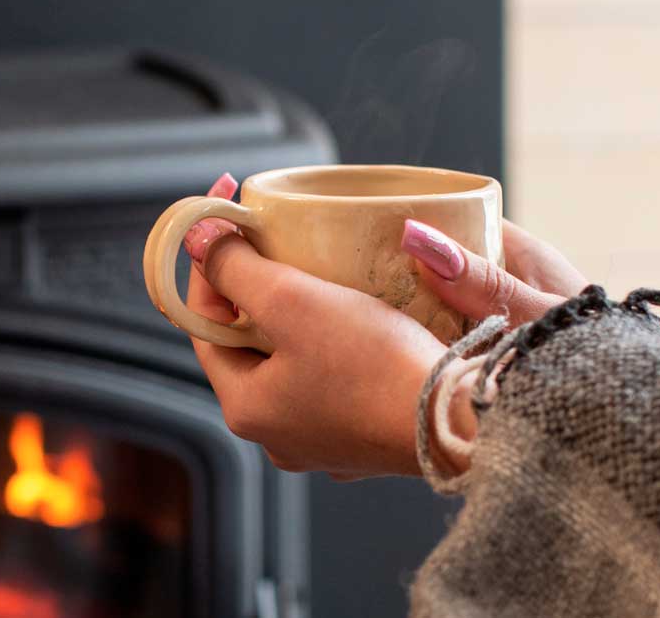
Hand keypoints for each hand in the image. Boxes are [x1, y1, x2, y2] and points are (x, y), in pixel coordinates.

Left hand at [184, 174, 586, 478]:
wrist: (463, 421)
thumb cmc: (375, 365)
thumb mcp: (293, 302)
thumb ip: (236, 268)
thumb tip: (196, 240)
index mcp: (246, 409)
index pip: (205, 323)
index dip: (209, 264)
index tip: (224, 217)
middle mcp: (277, 435)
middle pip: (248, 343)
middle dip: (256, 288)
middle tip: (273, 239)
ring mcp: (323, 440)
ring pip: (294, 360)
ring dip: (300, 314)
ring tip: (319, 270)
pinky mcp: (366, 435)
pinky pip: (335, 376)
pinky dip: (337, 341)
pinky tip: (360, 314)